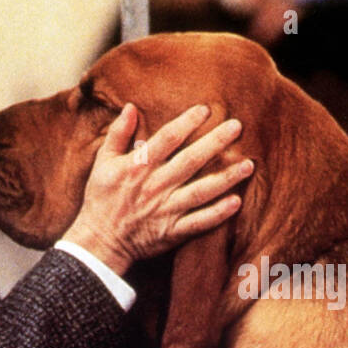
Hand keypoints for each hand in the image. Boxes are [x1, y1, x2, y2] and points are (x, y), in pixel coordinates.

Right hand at [64, 103, 252, 275]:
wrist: (100, 241)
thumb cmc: (102, 198)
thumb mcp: (103, 161)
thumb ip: (118, 133)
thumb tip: (130, 106)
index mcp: (138, 166)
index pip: (167, 138)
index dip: (187, 122)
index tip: (206, 109)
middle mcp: (155, 185)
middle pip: (191, 160)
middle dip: (215, 142)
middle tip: (238, 126)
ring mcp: (166, 209)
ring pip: (201, 191)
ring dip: (226, 178)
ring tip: (248, 164)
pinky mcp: (173, 231)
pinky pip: (199, 222)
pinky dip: (217, 214)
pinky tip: (237, 202)